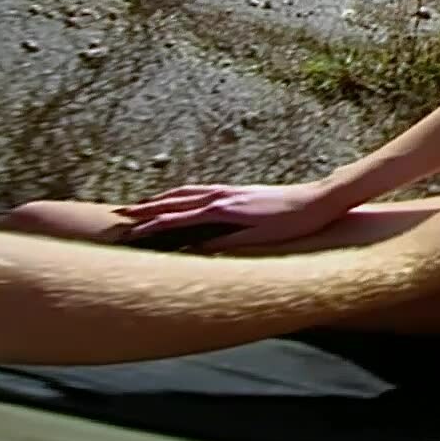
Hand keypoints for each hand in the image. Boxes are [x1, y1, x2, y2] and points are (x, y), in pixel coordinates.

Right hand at [110, 177, 359, 250]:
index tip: (128, 234)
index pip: (177, 218)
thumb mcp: (260, 238)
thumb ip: (225, 243)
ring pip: (186, 192)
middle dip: (146, 209)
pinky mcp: (238, 190)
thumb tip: (194, 250)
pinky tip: (178, 198)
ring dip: (160, 199)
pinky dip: (180, 194)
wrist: (319, 199)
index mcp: (223, 210)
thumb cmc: (293, 223)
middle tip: (120, 216)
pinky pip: (200, 190)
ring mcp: (230, 190)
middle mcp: (222, 196)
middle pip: (175, 200)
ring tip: (140, 206)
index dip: (151, 227)